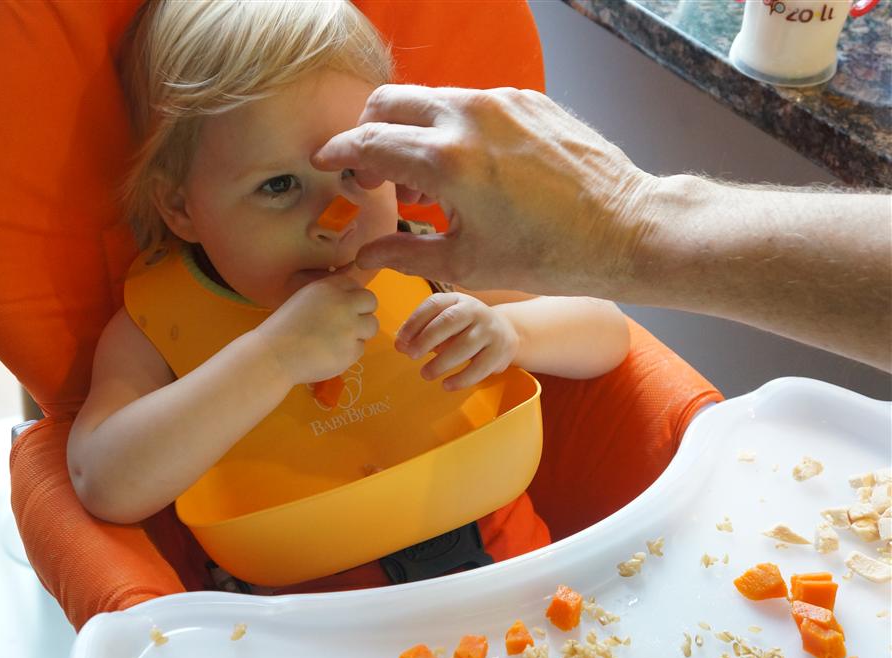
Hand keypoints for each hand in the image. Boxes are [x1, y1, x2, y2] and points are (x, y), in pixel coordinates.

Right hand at [254, 276, 378, 385]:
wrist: (274, 356)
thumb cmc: (284, 328)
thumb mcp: (305, 299)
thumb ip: (329, 297)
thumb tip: (352, 300)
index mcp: (328, 287)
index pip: (355, 285)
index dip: (351, 298)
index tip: (341, 309)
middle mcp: (343, 303)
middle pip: (371, 301)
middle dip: (363, 312)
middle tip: (348, 324)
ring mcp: (350, 327)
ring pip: (372, 325)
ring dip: (360, 333)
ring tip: (338, 340)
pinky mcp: (352, 350)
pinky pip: (361, 348)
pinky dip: (349, 353)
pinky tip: (330, 354)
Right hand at [312, 85, 658, 296]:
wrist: (625, 229)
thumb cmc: (548, 256)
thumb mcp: (467, 262)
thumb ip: (403, 254)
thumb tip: (363, 257)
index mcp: (446, 161)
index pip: (369, 142)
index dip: (340, 153)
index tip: (328, 163)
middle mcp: (469, 117)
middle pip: (390, 102)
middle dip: (369, 130)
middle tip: (373, 172)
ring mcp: (502, 102)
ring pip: (432, 99)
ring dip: (413, 131)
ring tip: (427, 182)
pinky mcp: (528, 100)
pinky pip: (473, 104)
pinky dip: (454, 129)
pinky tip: (471, 168)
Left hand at [396, 292, 518, 389]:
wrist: (506, 332)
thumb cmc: (465, 328)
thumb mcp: (444, 323)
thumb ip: (420, 332)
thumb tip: (400, 345)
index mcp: (456, 300)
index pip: (434, 304)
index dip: (415, 321)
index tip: (401, 340)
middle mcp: (475, 310)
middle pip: (450, 320)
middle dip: (427, 339)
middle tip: (412, 355)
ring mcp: (490, 330)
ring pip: (465, 345)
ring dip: (442, 362)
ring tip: (425, 374)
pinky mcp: (500, 351)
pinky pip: (480, 367)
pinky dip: (462, 379)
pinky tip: (446, 385)